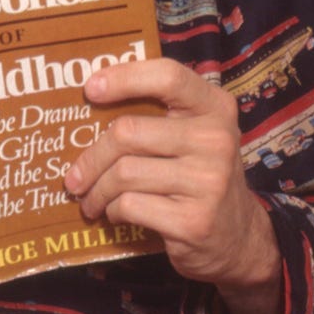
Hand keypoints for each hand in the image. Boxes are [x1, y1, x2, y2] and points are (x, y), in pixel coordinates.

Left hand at [63, 57, 278, 301]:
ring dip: (97, 190)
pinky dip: (113, 211)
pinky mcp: (193, 220)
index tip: (90, 90)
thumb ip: (159, 116)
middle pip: (128, 133)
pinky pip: (130, 205)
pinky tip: (115, 213)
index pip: (168, 76)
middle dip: (92, 158)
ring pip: (123, 173)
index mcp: (215, 108)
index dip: (124, 78)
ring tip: (91, 199)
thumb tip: (91, 103)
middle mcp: (216, 140)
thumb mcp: (195, 137)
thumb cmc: (200, 177)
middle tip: (75, 177)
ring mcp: (208, 182)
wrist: (237, 237)